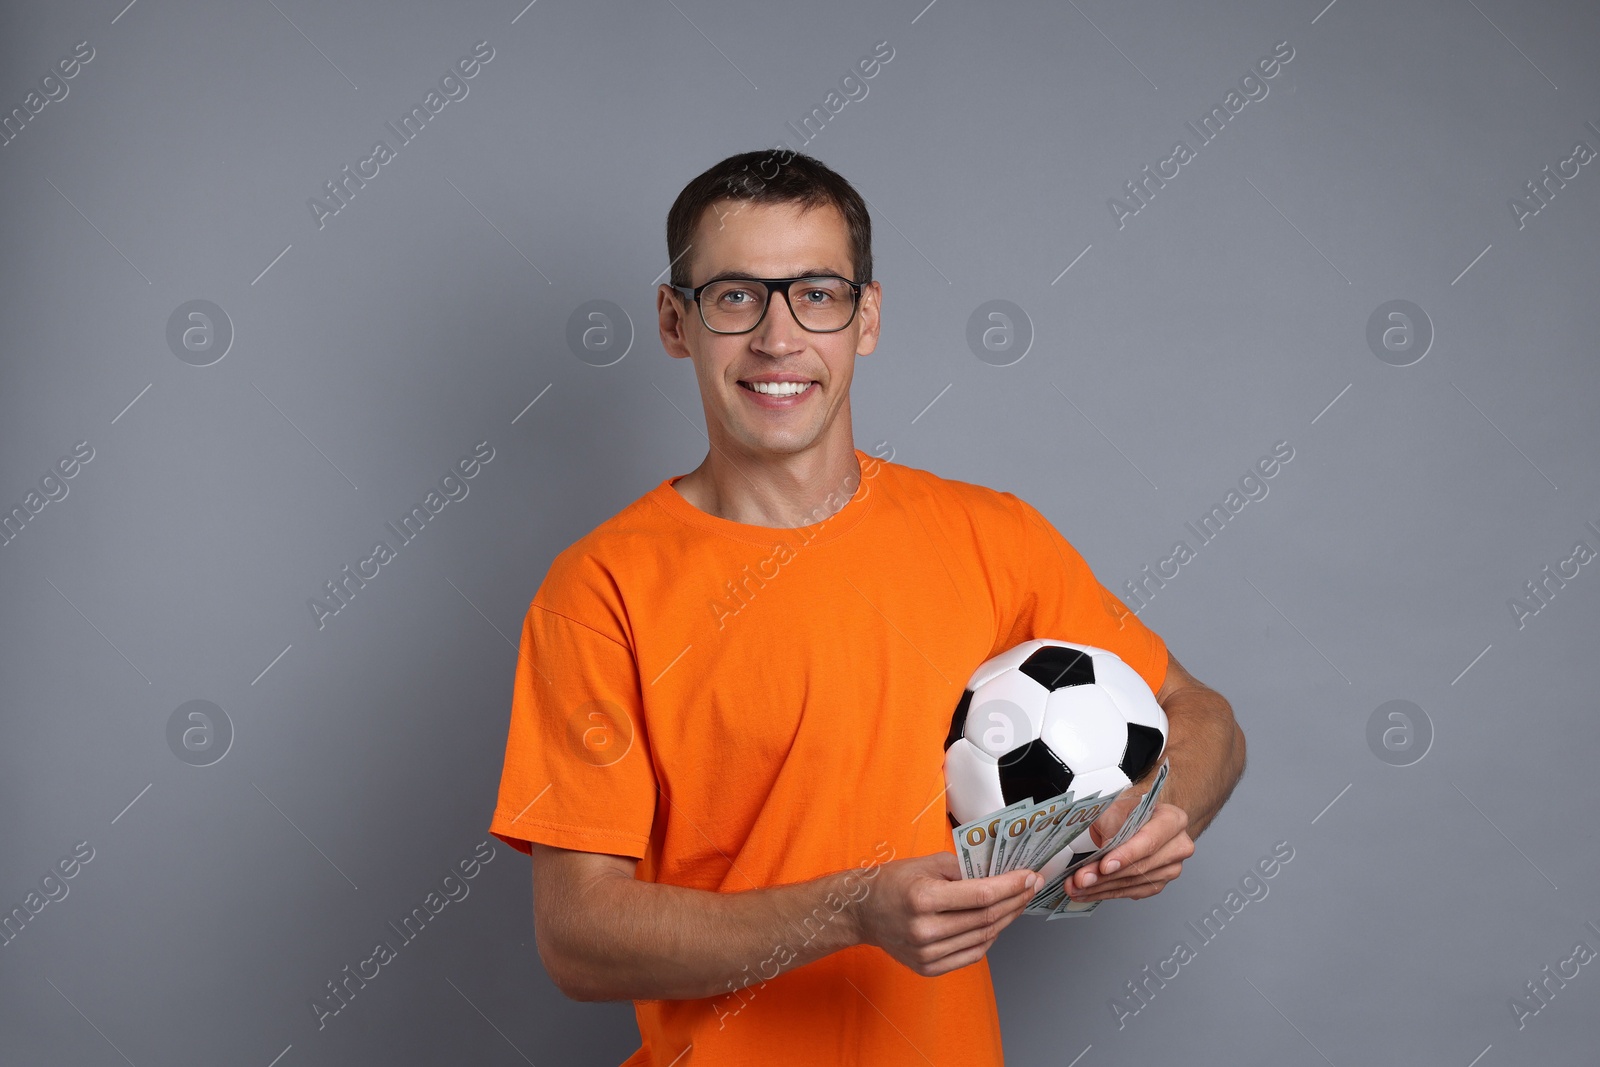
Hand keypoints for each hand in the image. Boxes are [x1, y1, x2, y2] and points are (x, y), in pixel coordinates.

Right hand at [854, 852, 1039, 976]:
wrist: (862, 912)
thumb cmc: (893, 882)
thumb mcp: (926, 863)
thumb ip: (963, 868)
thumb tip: (1000, 873)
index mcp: (923, 898)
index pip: (981, 895)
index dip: (1011, 886)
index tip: (1030, 877)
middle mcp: (924, 929)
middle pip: (986, 918)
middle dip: (1015, 901)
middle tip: (1031, 887)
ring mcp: (926, 953)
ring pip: (983, 938)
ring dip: (1006, 920)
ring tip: (1018, 903)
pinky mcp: (928, 967)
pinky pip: (971, 955)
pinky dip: (989, 939)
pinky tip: (996, 923)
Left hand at [1066, 801, 1193, 902]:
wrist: (1140, 819)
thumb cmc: (1131, 811)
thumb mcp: (1118, 806)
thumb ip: (1110, 824)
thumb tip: (1098, 847)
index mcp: (1173, 820)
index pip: (1150, 840)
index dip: (1126, 855)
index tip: (1104, 865)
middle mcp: (1177, 846)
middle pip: (1140, 866)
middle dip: (1106, 876)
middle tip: (1081, 879)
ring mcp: (1170, 868)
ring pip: (1133, 883)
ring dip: (1102, 888)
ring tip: (1077, 888)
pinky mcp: (1158, 883)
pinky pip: (1131, 892)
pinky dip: (1107, 893)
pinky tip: (1089, 892)